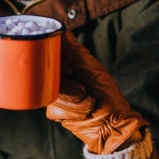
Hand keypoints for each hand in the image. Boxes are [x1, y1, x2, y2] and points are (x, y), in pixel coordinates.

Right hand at [46, 31, 148, 154]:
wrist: (112, 126)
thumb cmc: (108, 96)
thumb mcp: (94, 71)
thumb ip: (76, 53)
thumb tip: (62, 32)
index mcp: (69, 63)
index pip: (50, 52)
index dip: (56, 61)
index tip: (70, 70)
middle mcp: (59, 76)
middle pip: (47, 72)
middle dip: (68, 84)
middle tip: (84, 90)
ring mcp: (55, 93)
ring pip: (50, 91)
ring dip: (74, 100)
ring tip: (88, 102)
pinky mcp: (54, 110)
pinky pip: (54, 107)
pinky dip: (73, 111)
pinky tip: (83, 112)